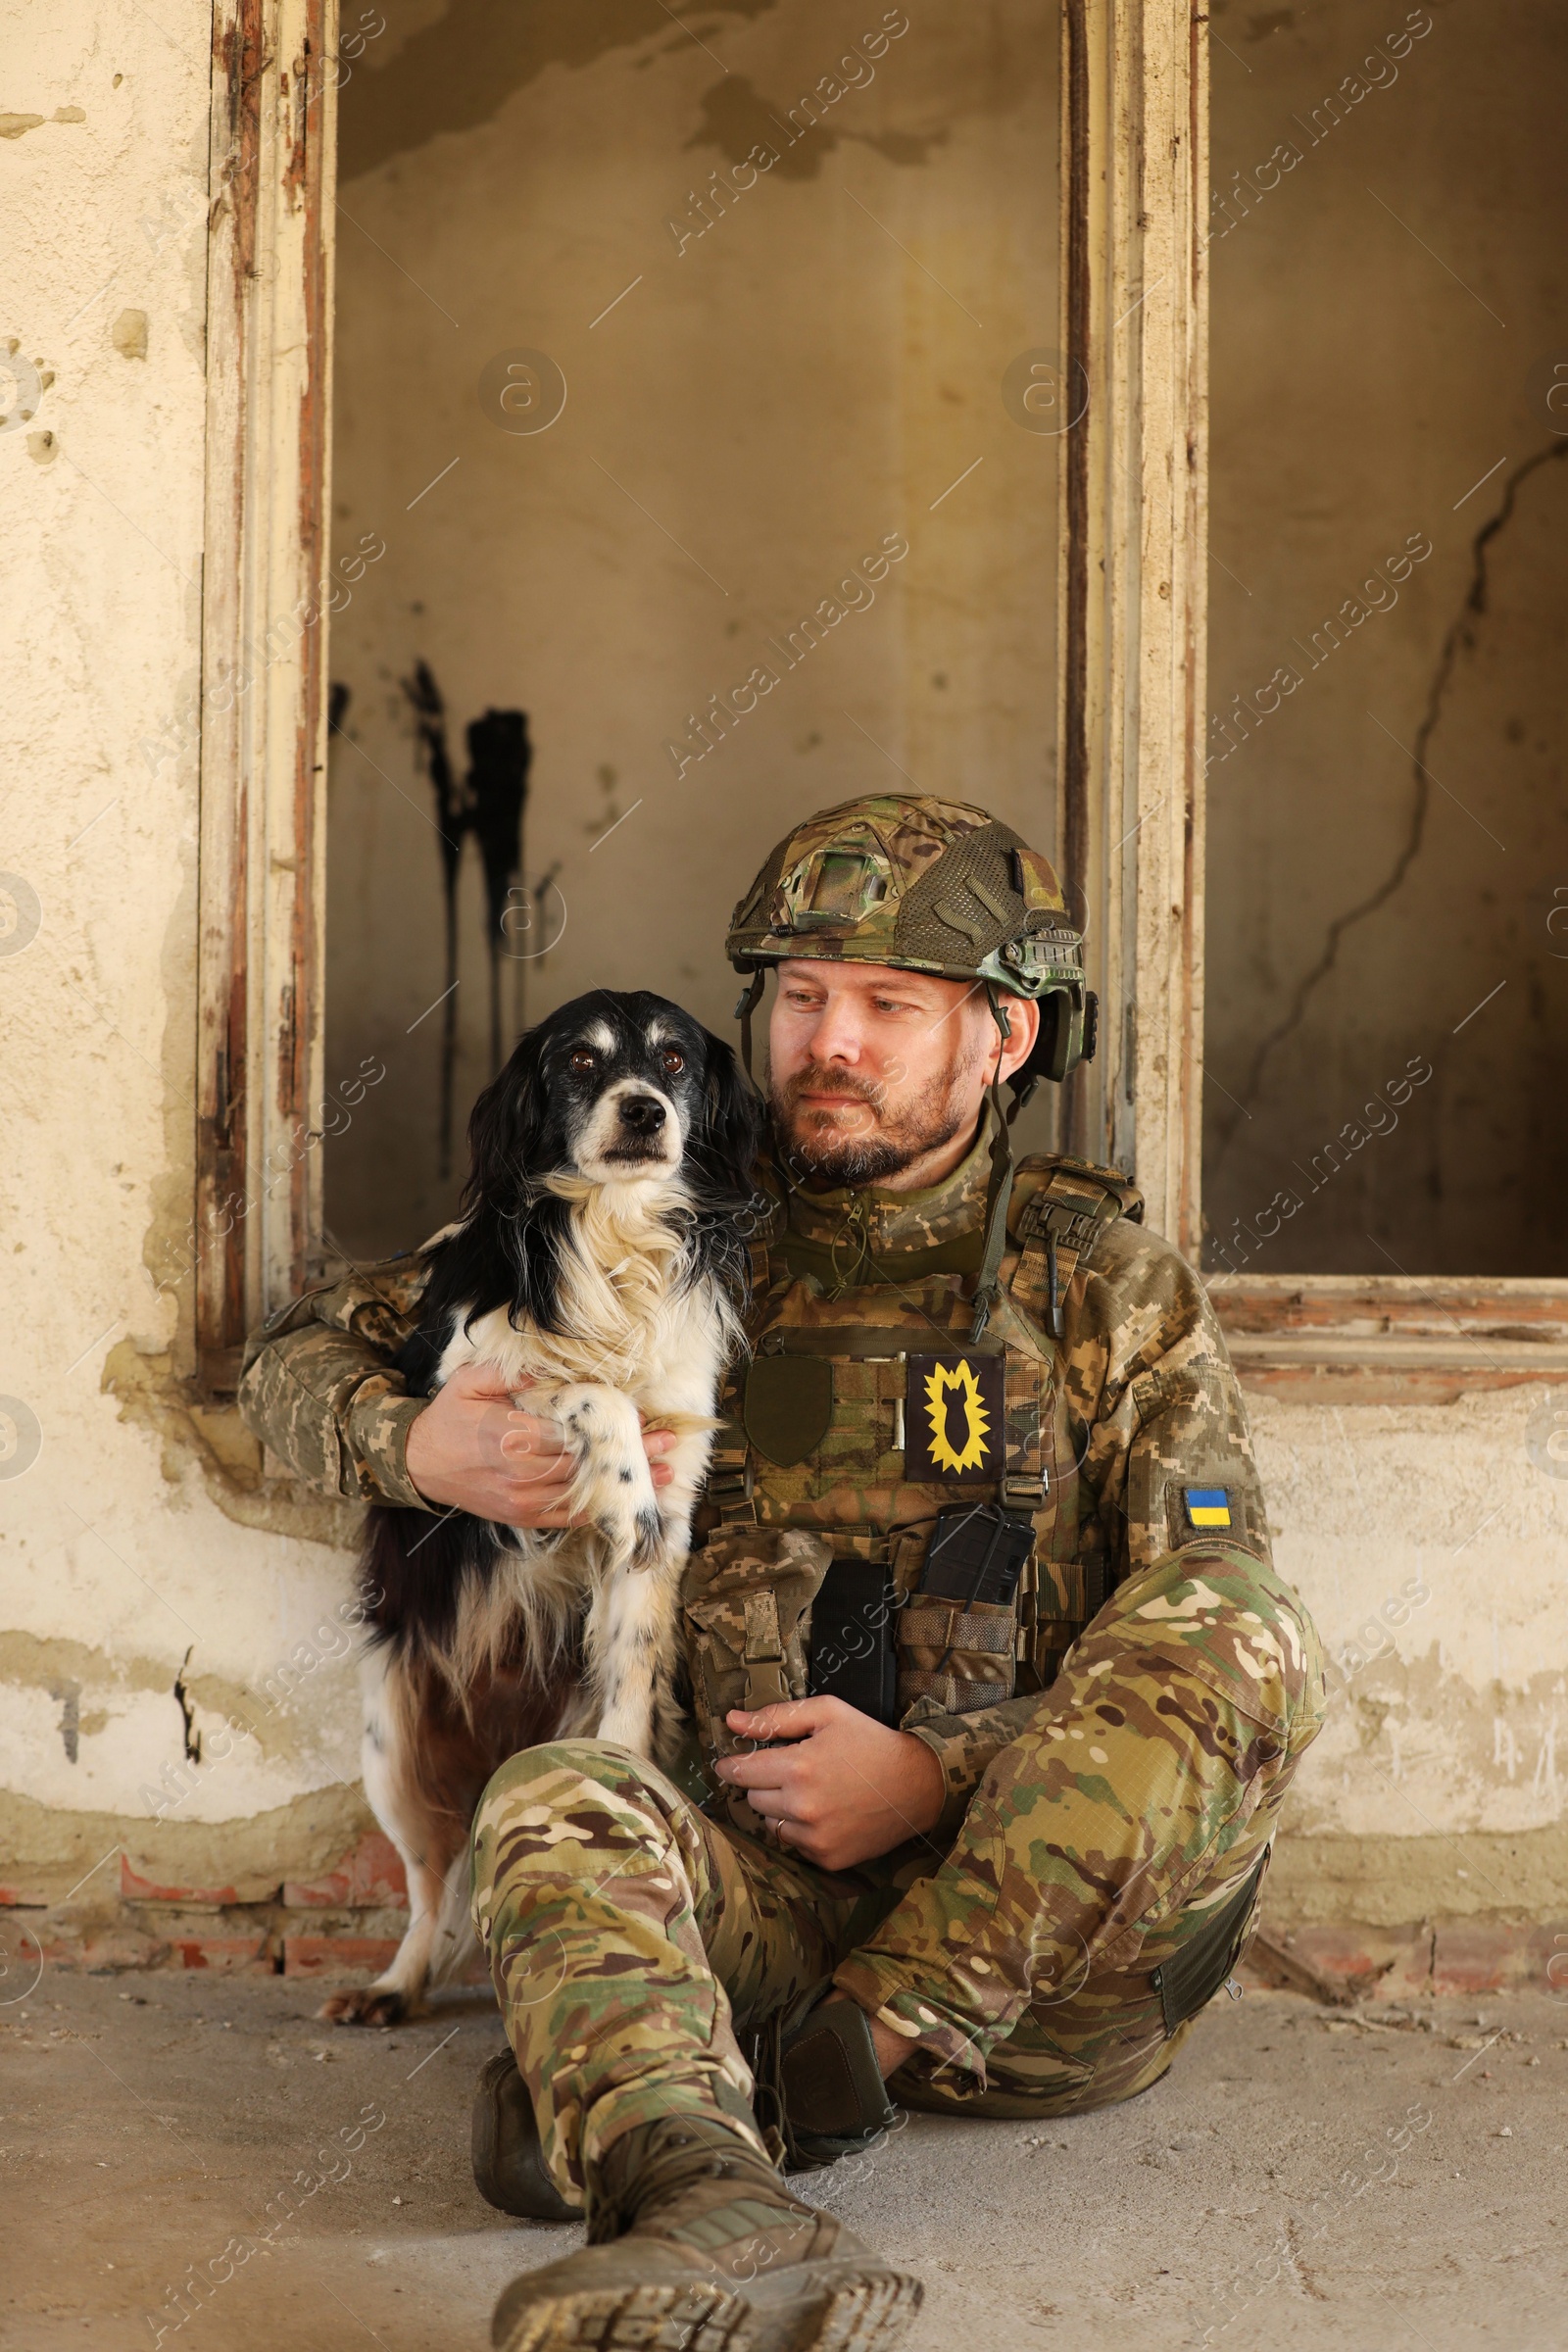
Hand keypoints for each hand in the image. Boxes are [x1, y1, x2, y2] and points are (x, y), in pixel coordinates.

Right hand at [402, 1362, 674, 1524]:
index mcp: (511, 1434)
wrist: (418, 1464)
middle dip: (629, 1456)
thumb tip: (550, 1368)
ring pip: (583, 1494)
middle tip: (667, 1445)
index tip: (642, 1416)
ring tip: (662, 1475)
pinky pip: (567, 1518)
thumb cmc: (448, 1417)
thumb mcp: (470, 1381)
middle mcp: (521, 1472)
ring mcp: (523, 1500)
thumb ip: (510, 1372)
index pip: (572, 1433)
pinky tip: (625, 1503)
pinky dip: (598, 1510)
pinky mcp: (522, 1517)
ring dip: (623, 1486)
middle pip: (586, 1465)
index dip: (610, 1428)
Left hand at [715, 1695, 945, 1872]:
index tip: (727, 1764)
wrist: (916, 1785)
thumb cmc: (871, 1742)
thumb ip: (776, 1718)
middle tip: (790, 1771)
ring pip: (771, 1823)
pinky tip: (825, 1812)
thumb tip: (732, 1721)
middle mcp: (802, 1807)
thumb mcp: (827, 1714)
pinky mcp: (827, 1858)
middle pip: (754, 1798)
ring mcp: (815, 1837)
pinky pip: (794, 1843)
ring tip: (811, 1791)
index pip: (742, 1771)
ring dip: (781, 1807)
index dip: (731, 1766)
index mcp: (799, 1767)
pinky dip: (801, 1829)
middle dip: (764, 1783)